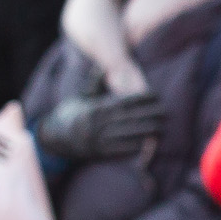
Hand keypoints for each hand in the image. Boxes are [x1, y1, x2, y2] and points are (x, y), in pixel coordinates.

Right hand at [36, 91, 164, 161]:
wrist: (54, 139)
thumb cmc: (72, 113)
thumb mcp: (82, 96)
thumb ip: (94, 83)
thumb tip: (103, 66)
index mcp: (95, 108)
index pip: (123, 102)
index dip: (141, 99)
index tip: (156, 96)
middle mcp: (96, 124)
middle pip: (129, 118)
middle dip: (149, 115)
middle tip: (166, 112)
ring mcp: (97, 140)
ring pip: (127, 134)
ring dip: (147, 131)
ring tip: (162, 127)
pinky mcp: (98, 153)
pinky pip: (120, 150)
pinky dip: (136, 147)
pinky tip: (149, 143)